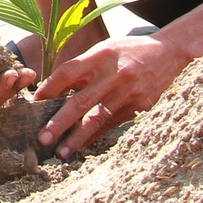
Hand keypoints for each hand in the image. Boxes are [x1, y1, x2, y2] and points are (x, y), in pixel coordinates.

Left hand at [31, 34, 189, 158]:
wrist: (168, 52)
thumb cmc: (128, 50)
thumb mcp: (104, 50)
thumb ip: (82, 68)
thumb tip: (54, 91)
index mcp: (100, 56)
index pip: (68, 73)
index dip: (49, 88)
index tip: (34, 104)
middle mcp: (113, 74)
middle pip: (81, 101)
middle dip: (59, 122)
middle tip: (42, 138)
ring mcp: (128, 92)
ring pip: (98, 118)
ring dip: (78, 138)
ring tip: (62, 152)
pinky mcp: (140, 105)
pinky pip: (113, 124)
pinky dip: (96, 135)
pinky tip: (83, 145)